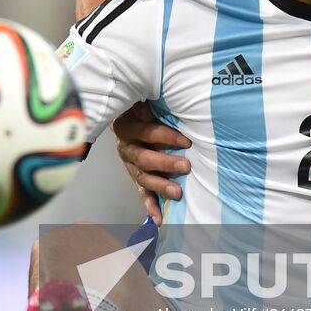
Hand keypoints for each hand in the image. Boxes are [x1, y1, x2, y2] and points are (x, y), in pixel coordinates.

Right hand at [112, 102, 190, 224]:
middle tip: (186, 166)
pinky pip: (141, 193)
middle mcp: (126, 147)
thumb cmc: (142, 108)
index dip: (166, 136)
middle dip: (166, 163)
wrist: (123, 117)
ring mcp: (129, 165)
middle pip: (144, 158)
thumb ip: (156, 101)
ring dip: (160, 186)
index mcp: (128, 127)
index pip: (148, 132)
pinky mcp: (134, 177)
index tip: (187, 140)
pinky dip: (150, 206)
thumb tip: (176, 91)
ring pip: (142, 178)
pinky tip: (159, 220)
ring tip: (177, 193)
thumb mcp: (145, 101)